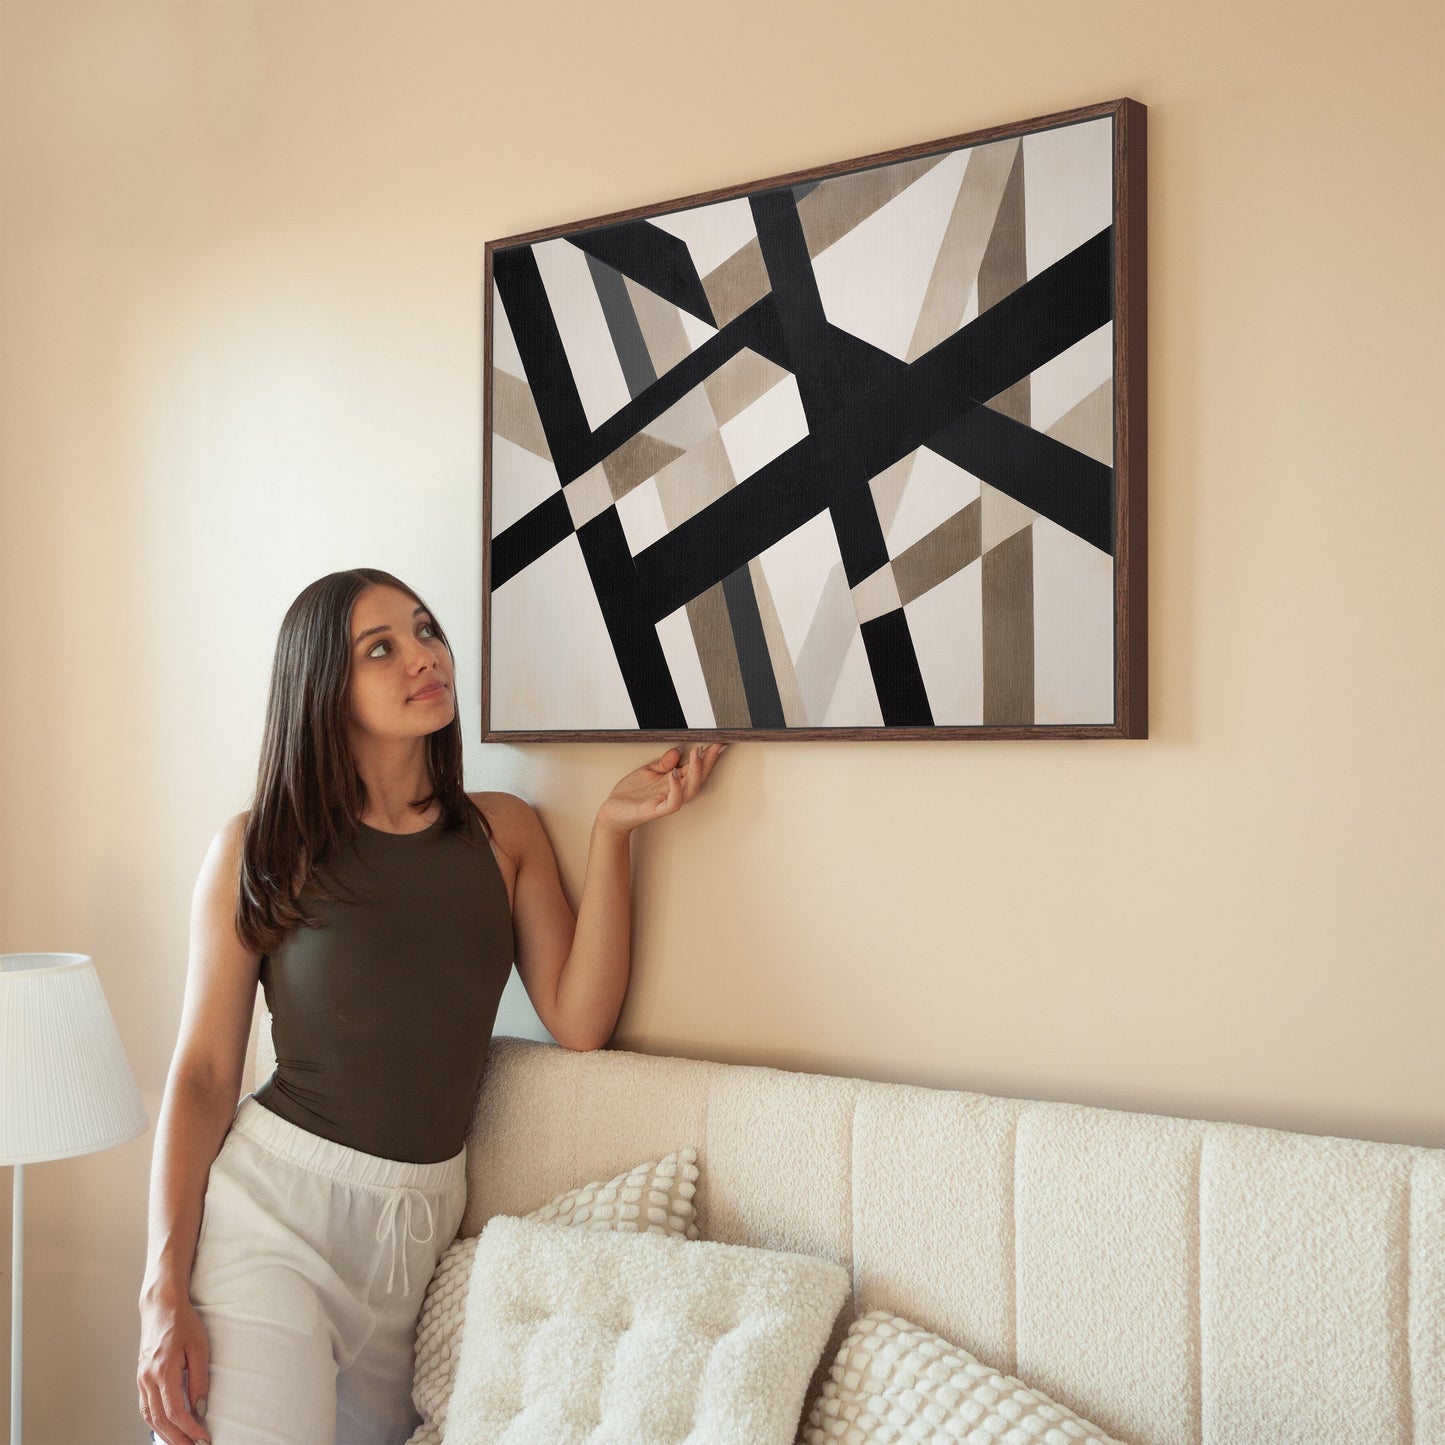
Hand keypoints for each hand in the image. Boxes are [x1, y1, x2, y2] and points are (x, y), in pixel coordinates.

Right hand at [138, 1290, 210, 1444]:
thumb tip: (201, 1407)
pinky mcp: (141, 1378)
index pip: (175, 1411)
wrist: (161, 1307)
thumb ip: (199, 1378)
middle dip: (177, 1438)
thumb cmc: (182, 1322)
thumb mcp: (199, 1346)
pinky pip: (145, 1407)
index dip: (189, 1428)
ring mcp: (141, 1379)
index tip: (203, 1437)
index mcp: (163, 1370)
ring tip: (181, 1443)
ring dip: (165, 1434)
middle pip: (160, 1420)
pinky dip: (154, 1423)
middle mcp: (148, 1378)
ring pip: (149, 1417)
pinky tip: (165, 1428)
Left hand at [596, 743, 727, 836]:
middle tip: (714, 746)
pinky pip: (673, 802)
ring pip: (690, 790)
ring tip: (697, 755)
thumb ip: (664, 762)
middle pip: (698, 778)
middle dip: (708, 762)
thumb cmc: (630, 794)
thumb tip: (677, 750)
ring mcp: (666, 802)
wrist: (612, 811)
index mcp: (673, 782)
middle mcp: (673, 792)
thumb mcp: (648, 771)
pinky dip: (676, 788)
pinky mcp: (655, 810)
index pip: (694, 768)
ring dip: (695, 772)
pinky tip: (674, 774)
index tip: (716, 742)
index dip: (706, 756)